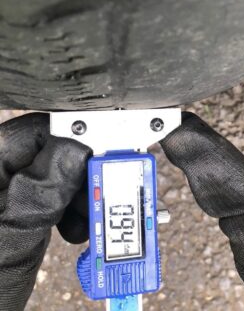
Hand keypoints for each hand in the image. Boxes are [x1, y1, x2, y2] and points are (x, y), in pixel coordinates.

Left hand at [0, 113, 90, 310]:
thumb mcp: (9, 241)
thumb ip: (41, 193)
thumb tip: (77, 150)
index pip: (37, 133)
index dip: (75, 143)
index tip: (103, 164)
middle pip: (50, 152)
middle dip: (81, 175)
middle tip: (99, 199)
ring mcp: (8, 194)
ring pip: (56, 173)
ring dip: (80, 195)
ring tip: (87, 222)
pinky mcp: (19, 210)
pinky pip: (53, 195)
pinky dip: (71, 209)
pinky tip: (75, 227)